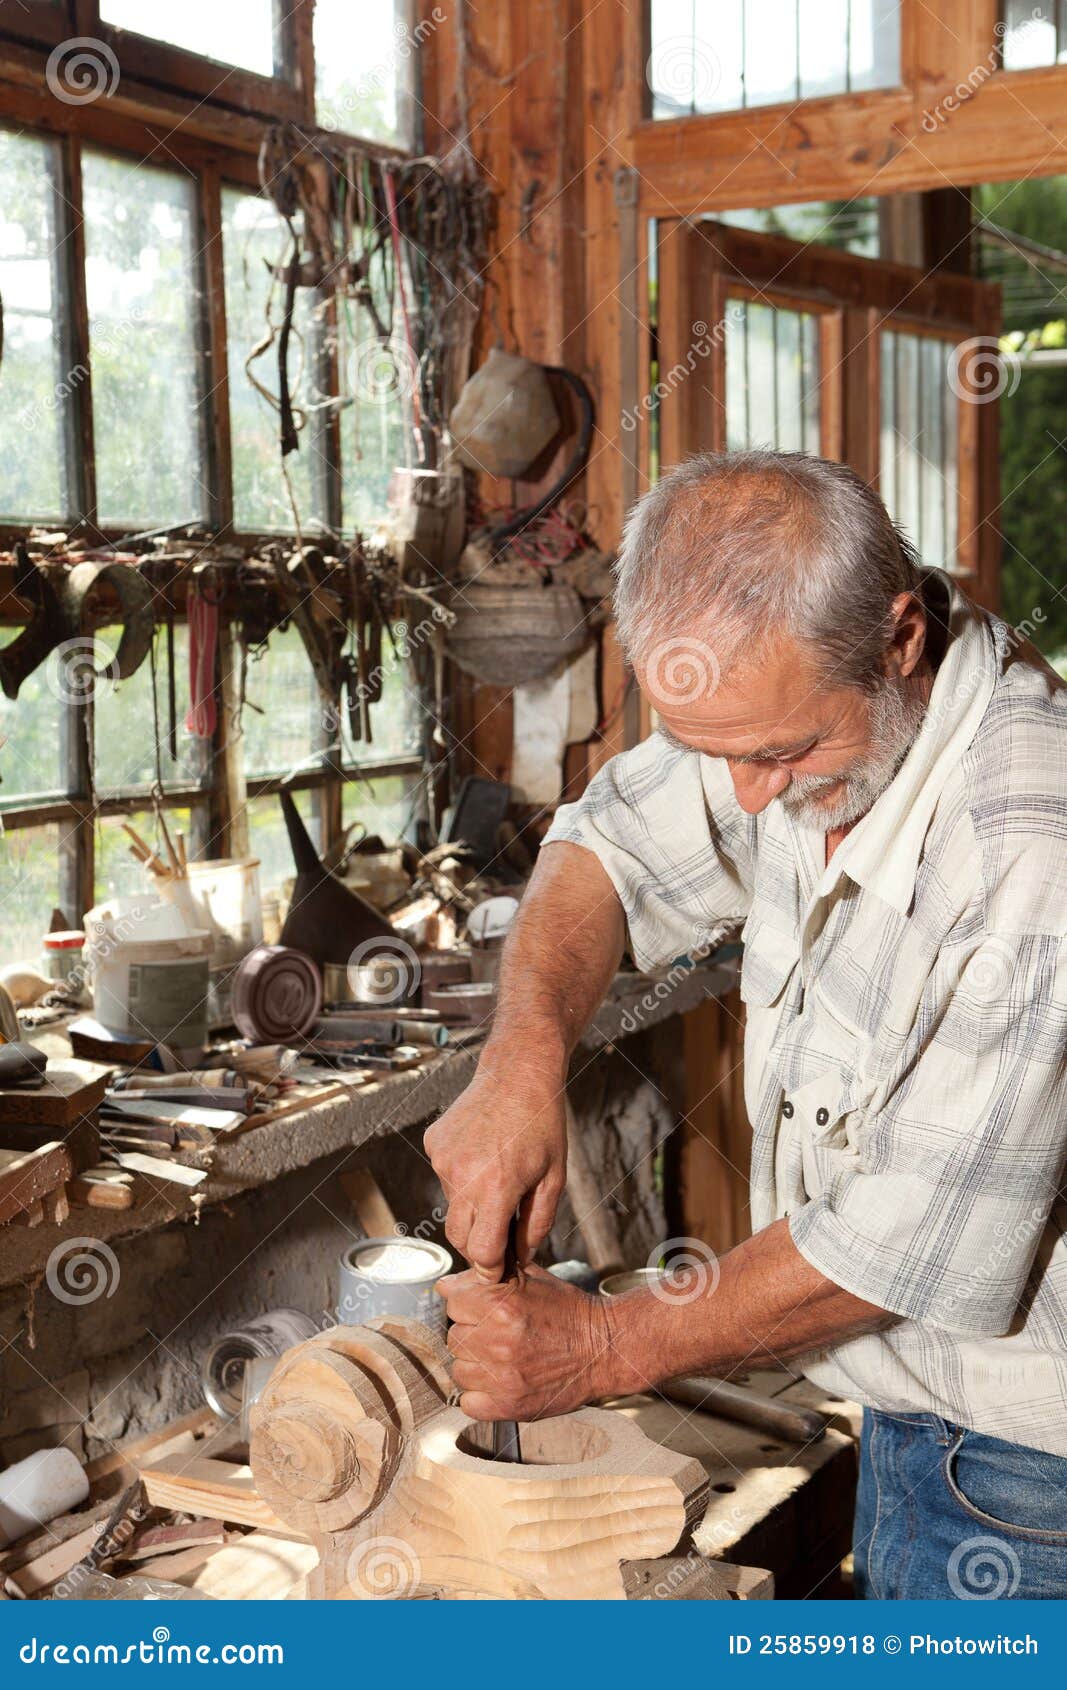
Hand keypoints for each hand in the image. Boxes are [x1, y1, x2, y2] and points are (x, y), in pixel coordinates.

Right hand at [424, 1064, 566, 1279]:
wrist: (518, 1072)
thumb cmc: (542, 1123)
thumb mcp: (554, 1178)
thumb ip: (537, 1225)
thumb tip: (521, 1257)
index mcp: (496, 1188)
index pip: (482, 1252)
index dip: (492, 1267)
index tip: (500, 1271)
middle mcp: (462, 1176)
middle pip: (459, 1237)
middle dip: (479, 1244)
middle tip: (502, 1234)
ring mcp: (442, 1159)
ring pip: (452, 1206)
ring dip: (472, 1206)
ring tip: (498, 1177)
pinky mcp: (433, 1144)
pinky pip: (444, 1177)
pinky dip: (461, 1178)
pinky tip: (483, 1155)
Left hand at [440, 1264, 614, 1420]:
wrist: (602, 1348)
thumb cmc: (567, 1310)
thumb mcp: (531, 1278)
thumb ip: (486, 1276)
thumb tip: (445, 1284)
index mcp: (501, 1305)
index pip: (452, 1300)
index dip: (468, 1301)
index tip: (483, 1307)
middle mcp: (498, 1342)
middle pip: (453, 1336)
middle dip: (471, 1333)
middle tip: (497, 1334)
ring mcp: (502, 1378)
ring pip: (459, 1370)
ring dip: (474, 1364)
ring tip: (500, 1358)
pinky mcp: (509, 1407)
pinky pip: (468, 1403)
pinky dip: (479, 1395)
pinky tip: (498, 1382)